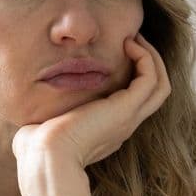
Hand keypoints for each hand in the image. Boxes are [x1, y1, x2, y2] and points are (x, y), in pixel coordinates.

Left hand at [12, 34, 170, 173]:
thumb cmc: (38, 146)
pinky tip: (127, 44)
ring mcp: (128, 118)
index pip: (134, 101)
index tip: (117, 52)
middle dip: (148, 63)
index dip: (132, 75)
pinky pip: (150, 78)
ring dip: (151, 57)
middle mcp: (124, 124)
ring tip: (134, 38)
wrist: (44, 157)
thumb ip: (50, 116)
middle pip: (156, 92)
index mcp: (109, 129)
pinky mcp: (125, 109)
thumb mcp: (49, 126)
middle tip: (133, 40)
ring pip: (160, 85)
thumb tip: (35, 112)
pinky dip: (145, 58)